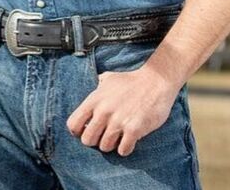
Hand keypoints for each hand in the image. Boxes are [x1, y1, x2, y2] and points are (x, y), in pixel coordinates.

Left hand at [65, 64, 179, 156]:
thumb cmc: (131, 81)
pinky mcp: (133, 129)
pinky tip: (129, 140)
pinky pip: (123, 150)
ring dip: (112, 145)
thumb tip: (93, 86)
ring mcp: (118, 121)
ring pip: (105, 147)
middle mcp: (103, 111)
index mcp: (95, 99)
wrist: (156, 81)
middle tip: (105, 135)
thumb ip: (98, 86)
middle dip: (95, 141)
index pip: (73, 124)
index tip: (87, 130)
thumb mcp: (109, 78)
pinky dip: (125, 148)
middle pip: (87, 140)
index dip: (78, 131)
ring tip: (118, 136)